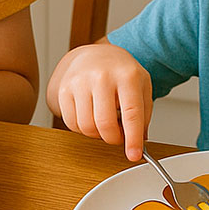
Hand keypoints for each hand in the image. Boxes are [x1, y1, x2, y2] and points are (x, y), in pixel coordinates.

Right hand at [54, 43, 152, 161]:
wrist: (94, 54)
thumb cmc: (120, 72)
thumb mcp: (141, 86)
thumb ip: (144, 114)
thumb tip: (140, 142)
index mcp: (127, 75)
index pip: (131, 114)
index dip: (133, 139)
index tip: (134, 155)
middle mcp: (102, 76)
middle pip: (105, 124)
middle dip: (113, 139)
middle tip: (118, 136)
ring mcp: (80, 82)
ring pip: (86, 127)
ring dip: (97, 134)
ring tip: (104, 122)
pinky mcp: (64, 90)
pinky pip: (71, 123)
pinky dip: (82, 128)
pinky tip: (90, 117)